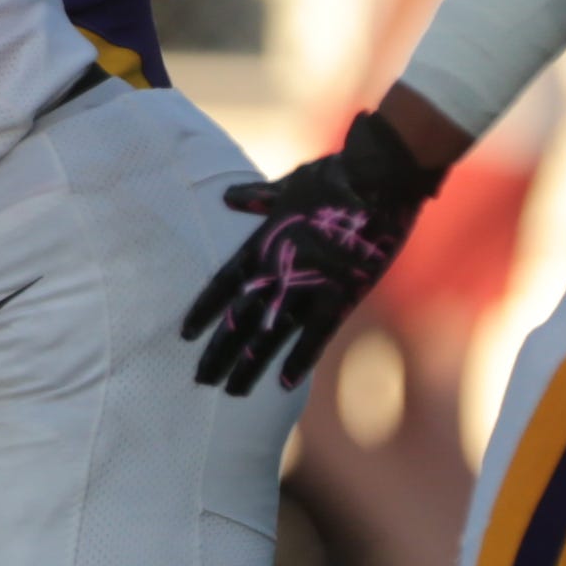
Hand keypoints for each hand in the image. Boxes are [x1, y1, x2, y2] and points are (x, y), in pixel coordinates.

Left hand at [180, 111, 440, 396]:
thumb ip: (260, 198)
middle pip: (241, 318)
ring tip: (230, 390)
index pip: (223, 284)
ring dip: (250, 364)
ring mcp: (309, 285)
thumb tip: (230, 196)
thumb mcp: (290, 185)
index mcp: (264, 243)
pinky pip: (316, 335)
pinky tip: (283, 383)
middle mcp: (279, 269)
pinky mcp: (342, 294)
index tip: (185, 334)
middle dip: (220, 351)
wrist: (380, 176)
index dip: (204, 311)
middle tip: (200, 379)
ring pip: (271, 334)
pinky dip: (300, 359)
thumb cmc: (336, 174)